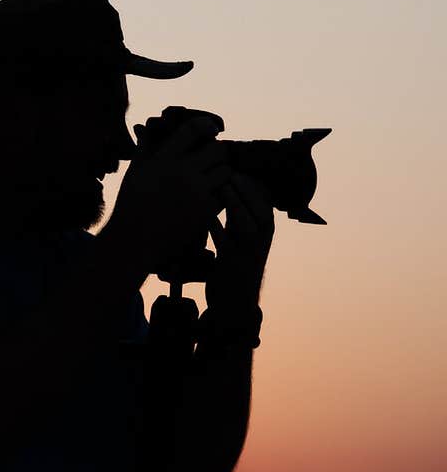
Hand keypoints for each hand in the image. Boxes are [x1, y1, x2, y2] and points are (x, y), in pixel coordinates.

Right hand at [105, 107, 231, 274]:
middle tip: (216, 158)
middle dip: (219, 152)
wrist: (133, 242)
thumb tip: (148, 127)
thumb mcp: (135, 172)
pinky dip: (222, 194)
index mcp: (163, 158)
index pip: (193, 129)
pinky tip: (214, 196)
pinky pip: (224, 195)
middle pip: (217, 150)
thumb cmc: (131, 205)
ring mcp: (195, 193)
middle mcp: (181, 172)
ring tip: (216, 177)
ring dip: (223, 172)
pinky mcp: (204, 213)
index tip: (212, 129)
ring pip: (225, 171)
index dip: (207, 125)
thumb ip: (144, 147)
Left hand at [206, 171, 274, 312]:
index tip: (237, 166)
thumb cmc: (234, 266)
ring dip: (235, 203)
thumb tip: (229, 186)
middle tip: (230, 170)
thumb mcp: (239, 239)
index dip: (253, 183)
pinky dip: (217, 227)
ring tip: (223, 184)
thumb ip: (237, 217)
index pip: (265, 202)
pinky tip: (207, 215)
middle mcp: (260, 242)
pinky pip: (225, 242)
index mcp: (264, 233)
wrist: (234, 305)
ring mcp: (247, 254)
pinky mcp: (231, 265)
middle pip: (259, 208)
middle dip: (245, 188)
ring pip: (246, 223)